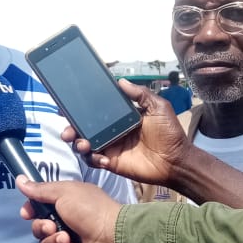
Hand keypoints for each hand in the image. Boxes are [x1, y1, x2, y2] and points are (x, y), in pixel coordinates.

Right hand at [17, 177, 120, 242]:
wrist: (112, 238)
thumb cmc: (90, 210)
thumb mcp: (64, 192)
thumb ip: (40, 189)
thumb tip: (19, 179)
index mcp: (65, 203)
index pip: (38, 208)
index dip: (30, 211)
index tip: (27, 213)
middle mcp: (66, 222)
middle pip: (39, 228)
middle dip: (43, 229)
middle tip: (54, 227)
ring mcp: (70, 241)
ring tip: (68, 240)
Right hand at [65, 79, 191, 185]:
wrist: (176, 160)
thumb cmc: (170, 133)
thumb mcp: (157, 107)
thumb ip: (140, 93)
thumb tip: (120, 80)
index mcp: (119, 117)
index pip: (95, 111)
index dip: (80, 109)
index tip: (67, 106)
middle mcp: (111, 131)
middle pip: (83, 128)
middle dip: (71, 128)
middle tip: (67, 131)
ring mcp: (110, 147)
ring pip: (84, 144)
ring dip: (78, 143)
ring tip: (82, 143)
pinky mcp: (111, 162)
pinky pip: (94, 160)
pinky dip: (93, 158)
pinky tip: (101, 158)